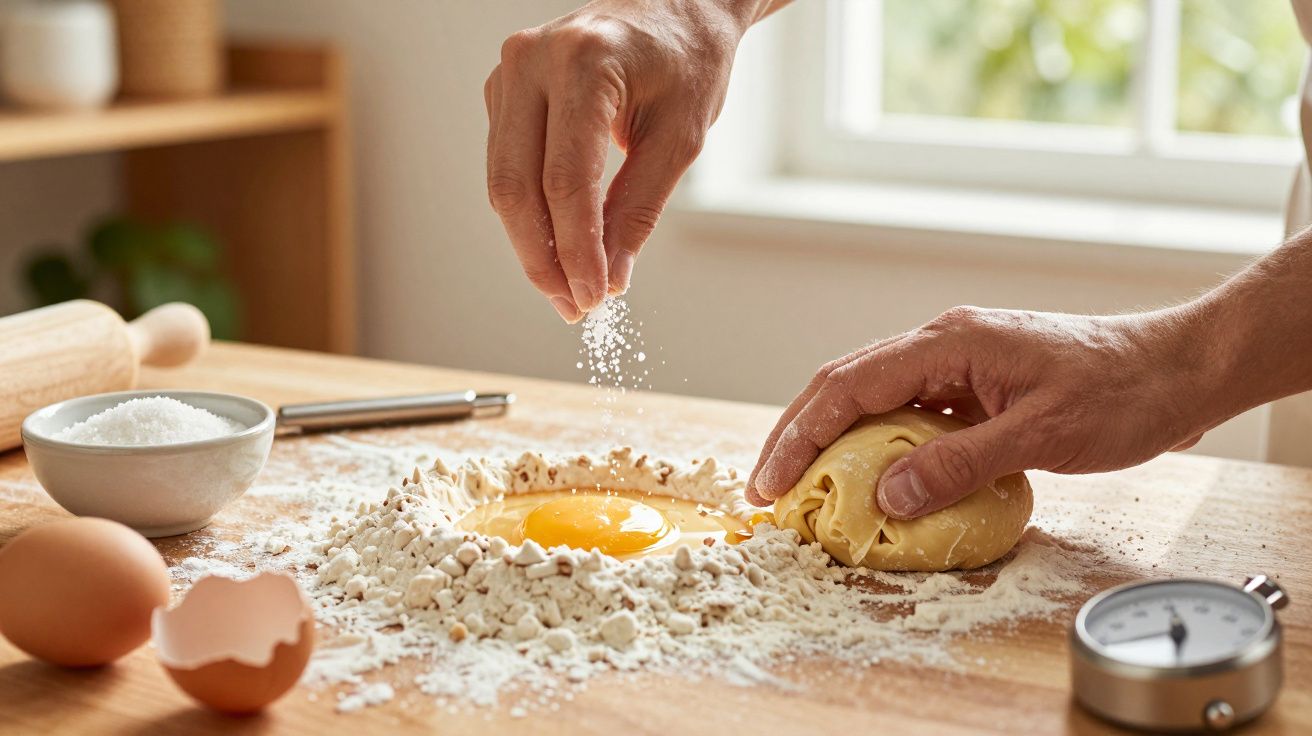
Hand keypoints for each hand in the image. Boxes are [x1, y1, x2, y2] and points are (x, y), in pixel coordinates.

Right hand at [485, 0, 771, 320]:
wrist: (677, 6)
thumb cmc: (688, 62)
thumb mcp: (680, 138)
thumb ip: (638, 210)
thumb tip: (608, 279)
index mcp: (585, 62)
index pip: (566, 179)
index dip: (576, 250)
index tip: (593, 298)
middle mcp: (532, 60)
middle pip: (517, 185)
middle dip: (544, 258)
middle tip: (573, 307)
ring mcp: (510, 72)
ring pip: (503, 182)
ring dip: (531, 245)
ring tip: (566, 289)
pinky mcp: (504, 90)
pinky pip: (506, 166)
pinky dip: (530, 214)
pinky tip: (556, 247)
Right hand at [745, 306, 1222, 516]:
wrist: (1178, 370)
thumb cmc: (1122, 393)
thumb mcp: (1042, 437)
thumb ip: (959, 464)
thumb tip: (887, 499)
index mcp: (949, 342)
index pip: (848, 385)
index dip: (799, 435)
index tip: (770, 483)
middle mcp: (942, 343)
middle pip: (844, 384)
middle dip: (797, 435)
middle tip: (766, 490)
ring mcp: (957, 361)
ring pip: (871, 396)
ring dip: (831, 439)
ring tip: (802, 485)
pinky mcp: (973, 384)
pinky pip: (907, 411)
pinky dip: (875, 443)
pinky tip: (868, 476)